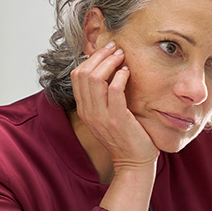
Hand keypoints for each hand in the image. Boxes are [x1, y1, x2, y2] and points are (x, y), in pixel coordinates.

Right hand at [70, 42, 158, 170]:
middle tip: (115, 48)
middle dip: (100, 56)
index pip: (77, 76)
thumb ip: (103, 97)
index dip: (91, 59)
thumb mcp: (107, 116)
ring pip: (96, 79)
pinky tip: (127, 72)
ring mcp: (101, 116)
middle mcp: (89, 112)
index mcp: (84, 110)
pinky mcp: (117, 119)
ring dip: (110, 63)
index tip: (106, 51)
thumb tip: (108, 71)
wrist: (133, 162)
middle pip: (84, 73)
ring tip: (122, 57)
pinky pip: (114, 90)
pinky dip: (120, 77)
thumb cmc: (126, 137)